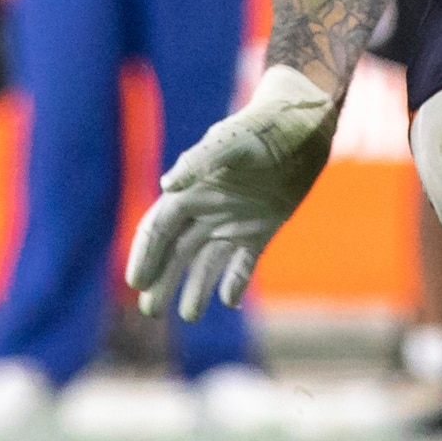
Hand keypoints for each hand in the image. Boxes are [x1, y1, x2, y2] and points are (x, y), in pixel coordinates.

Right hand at [126, 65, 338, 320]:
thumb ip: (202, 160)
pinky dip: (234, 281)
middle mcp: (208, 208)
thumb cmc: (266, 127)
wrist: (305, 124)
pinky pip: (243, 262)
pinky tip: (228, 301)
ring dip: (194, 287)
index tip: (136, 282)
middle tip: (151, 311)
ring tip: (188, 316)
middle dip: (161, 280)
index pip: (159, 228)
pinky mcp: (261, 228)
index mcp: (193, 190)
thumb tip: (167, 186)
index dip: (146, 254)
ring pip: (206, 262)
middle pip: (176, 251)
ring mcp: (234, 220)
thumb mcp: (236, 141)